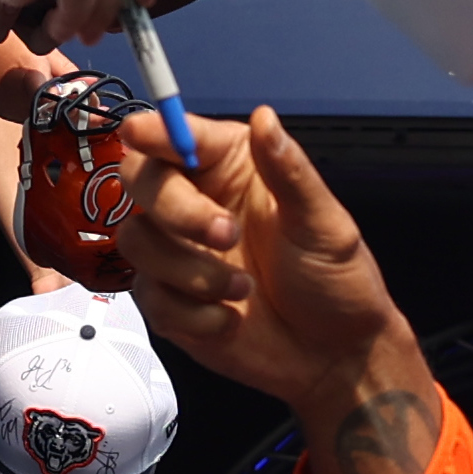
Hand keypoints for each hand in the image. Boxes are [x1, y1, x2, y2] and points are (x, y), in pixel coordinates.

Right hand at [121, 108, 442, 473]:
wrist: (334, 356)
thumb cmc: (337, 282)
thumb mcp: (324, 224)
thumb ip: (289, 171)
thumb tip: (265, 116)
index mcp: (231, 170)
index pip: (176, 136)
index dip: (153, 131)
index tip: (141, 133)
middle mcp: (195, 203)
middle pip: (139, 180)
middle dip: (177, 209)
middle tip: (228, 236)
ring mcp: (176, 253)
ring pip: (136, 239)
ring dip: (189, 270)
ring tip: (244, 291)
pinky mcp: (168, 301)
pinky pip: (150, 296)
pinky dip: (194, 313)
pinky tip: (231, 321)